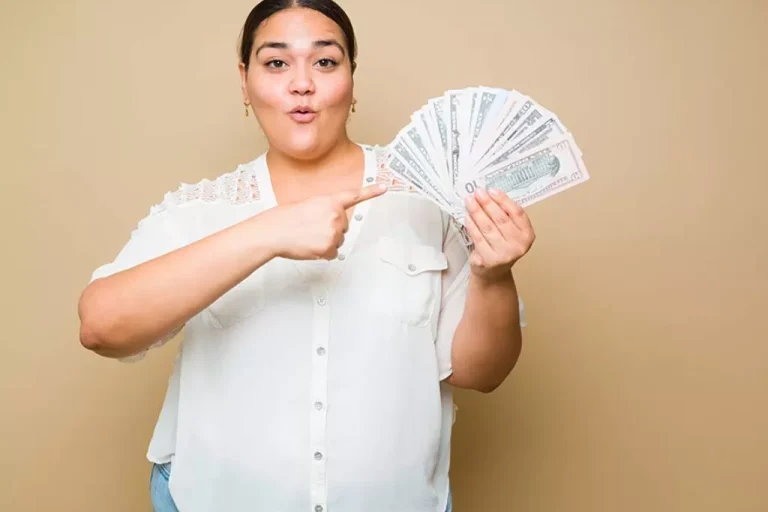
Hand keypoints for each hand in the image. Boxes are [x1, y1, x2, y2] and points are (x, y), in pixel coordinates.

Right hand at [261, 183, 386, 259]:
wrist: (273, 232)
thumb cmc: (284, 218)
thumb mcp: (307, 205)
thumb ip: (324, 210)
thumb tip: (330, 222)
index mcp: (329, 202)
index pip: (354, 195)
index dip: (371, 191)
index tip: (384, 187)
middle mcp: (335, 216)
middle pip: (343, 226)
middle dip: (331, 228)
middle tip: (311, 228)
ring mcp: (334, 233)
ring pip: (338, 240)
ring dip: (326, 241)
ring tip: (307, 237)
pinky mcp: (329, 248)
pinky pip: (333, 254)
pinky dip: (323, 253)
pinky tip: (310, 247)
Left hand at [463, 187, 534, 281]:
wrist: (494, 273)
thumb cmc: (501, 247)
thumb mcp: (510, 232)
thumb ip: (505, 215)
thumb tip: (489, 194)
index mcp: (527, 235)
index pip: (517, 212)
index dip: (503, 200)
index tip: (492, 190)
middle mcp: (518, 245)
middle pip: (501, 219)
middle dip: (487, 203)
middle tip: (477, 192)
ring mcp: (504, 254)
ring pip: (488, 227)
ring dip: (477, 212)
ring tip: (469, 201)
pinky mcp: (489, 260)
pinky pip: (478, 237)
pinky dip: (471, 225)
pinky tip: (467, 216)